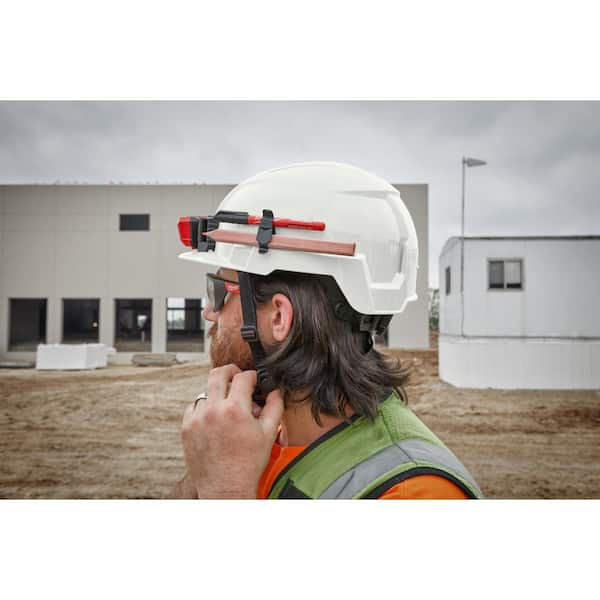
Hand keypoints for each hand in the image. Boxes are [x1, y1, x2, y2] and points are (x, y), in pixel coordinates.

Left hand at [181, 364, 283, 498]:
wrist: (226, 489)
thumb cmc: (248, 464)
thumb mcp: (268, 433)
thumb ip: (274, 406)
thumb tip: (275, 391)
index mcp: (235, 410)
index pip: (243, 377)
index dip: (252, 376)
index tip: (255, 380)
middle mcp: (213, 411)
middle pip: (218, 373)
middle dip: (231, 372)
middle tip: (237, 377)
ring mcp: (197, 419)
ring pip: (206, 391)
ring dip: (218, 393)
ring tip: (228, 406)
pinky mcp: (186, 428)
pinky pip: (194, 407)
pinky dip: (205, 408)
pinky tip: (215, 419)